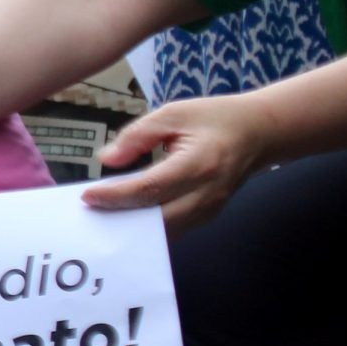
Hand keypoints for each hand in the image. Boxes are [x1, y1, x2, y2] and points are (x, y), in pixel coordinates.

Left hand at [82, 96, 275, 226]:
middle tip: (88, 213)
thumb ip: (137, 135)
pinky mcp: (207, 216)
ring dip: (132, 228)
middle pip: (156, 218)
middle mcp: (207, 193)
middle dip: (120, 218)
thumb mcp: (174, 114)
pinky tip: (125, 217)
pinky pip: (173, 230)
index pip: (151, 188)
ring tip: (101, 217)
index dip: (116, 195)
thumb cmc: (215, 119)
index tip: (87, 197)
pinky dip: (147, 228)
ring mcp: (210, 209)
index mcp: (199, 164)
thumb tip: (107, 159)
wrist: (259, 133)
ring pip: (164, 231)